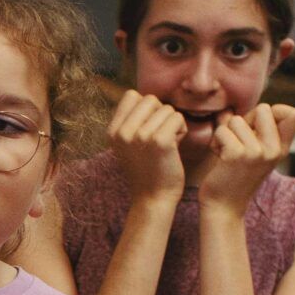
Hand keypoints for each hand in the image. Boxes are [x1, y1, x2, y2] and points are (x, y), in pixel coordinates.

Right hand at [107, 88, 187, 203]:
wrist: (153, 198)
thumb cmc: (146, 170)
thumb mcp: (128, 145)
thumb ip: (131, 122)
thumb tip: (146, 97)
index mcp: (113, 131)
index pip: (131, 96)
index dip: (146, 108)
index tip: (148, 127)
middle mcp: (123, 132)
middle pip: (150, 99)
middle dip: (160, 114)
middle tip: (160, 136)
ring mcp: (140, 136)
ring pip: (166, 109)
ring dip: (172, 124)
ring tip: (167, 144)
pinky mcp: (159, 141)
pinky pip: (177, 118)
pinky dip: (181, 130)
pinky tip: (176, 146)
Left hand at [195, 103, 294, 213]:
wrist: (224, 206)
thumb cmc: (235, 175)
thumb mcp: (254, 152)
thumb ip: (253, 129)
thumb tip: (228, 109)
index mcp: (282, 149)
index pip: (293, 114)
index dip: (272, 112)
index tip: (257, 127)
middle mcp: (274, 150)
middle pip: (263, 108)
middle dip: (244, 120)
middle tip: (238, 143)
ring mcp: (257, 152)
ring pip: (236, 120)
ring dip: (225, 134)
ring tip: (227, 153)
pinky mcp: (237, 154)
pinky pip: (222, 130)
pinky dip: (215, 142)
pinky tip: (220, 158)